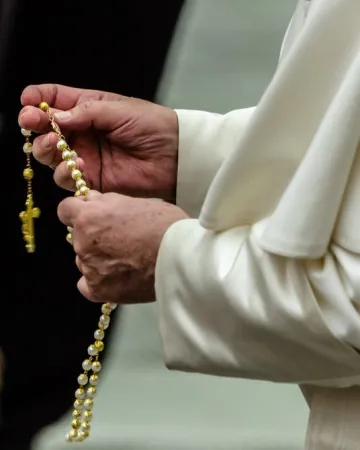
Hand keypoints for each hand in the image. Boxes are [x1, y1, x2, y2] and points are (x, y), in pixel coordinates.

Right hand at [19, 84, 178, 202]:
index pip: (55, 101)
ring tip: (57, 144)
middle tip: (33, 123)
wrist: (176, 156)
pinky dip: (66, 173)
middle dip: (35, 126)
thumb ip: (86, 112)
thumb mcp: (119, 109)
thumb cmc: (152, 126)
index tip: (27, 102)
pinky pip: (68, 178)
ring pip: (51, 156)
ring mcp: (86, 156)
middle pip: (46, 130)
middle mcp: (83, 133)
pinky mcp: (93, 180)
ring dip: (46, 149)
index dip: (37, 100)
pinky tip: (80, 165)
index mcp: (89, 108)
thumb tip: (55, 116)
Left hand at [57, 191, 187, 302]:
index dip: (79, 212)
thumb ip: (108, 203)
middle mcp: (82, 242)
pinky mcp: (99, 290)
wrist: (180, 256)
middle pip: (77, 237)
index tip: (92, 216)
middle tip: (120, 239)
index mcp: (89, 216)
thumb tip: (92, 201)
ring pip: (84, 260)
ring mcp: (89, 268)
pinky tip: (115, 276)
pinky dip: (98, 281)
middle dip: (93, 235)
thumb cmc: (164, 225)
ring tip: (126, 259)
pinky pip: (87, 285)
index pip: (66, 210)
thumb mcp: (135, 202)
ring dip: (98, 258)